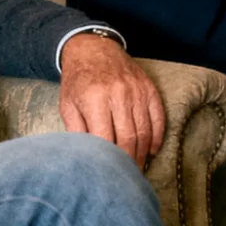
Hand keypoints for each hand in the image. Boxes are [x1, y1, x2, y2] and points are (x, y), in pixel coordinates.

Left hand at [59, 32, 163, 165]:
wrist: (92, 48)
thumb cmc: (77, 81)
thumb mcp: (68, 105)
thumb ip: (76, 131)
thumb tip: (86, 158)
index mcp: (95, 99)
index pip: (106, 138)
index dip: (109, 160)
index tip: (108, 175)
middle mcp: (118, 94)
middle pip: (128, 137)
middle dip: (128, 162)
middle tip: (127, 177)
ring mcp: (136, 90)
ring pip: (144, 130)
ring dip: (143, 153)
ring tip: (138, 168)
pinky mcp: (148, 87)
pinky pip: (158, 116)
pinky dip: (156, 136)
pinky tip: (151, 150)